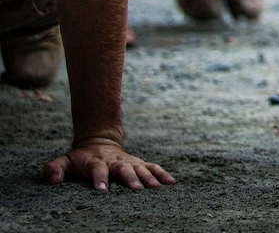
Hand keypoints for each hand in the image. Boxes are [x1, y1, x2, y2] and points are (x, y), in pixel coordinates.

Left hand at [43, 139, 175, 190]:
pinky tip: (172, 182)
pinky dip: (162, 174)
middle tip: (136, 189)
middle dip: (130, 179)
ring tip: (157, 188)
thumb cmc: (80, 158)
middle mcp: (115, 161)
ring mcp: (129, 162)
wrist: (99, 142)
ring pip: (141, 168)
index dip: (99, 178)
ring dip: (149, 178)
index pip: (97, 170)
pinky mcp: (139, 164)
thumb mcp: (64, 161)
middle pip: (124, 169)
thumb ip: (54, 169)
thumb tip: (52, 181)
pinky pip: (153, 167)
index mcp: (96, 162)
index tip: (101, 189)